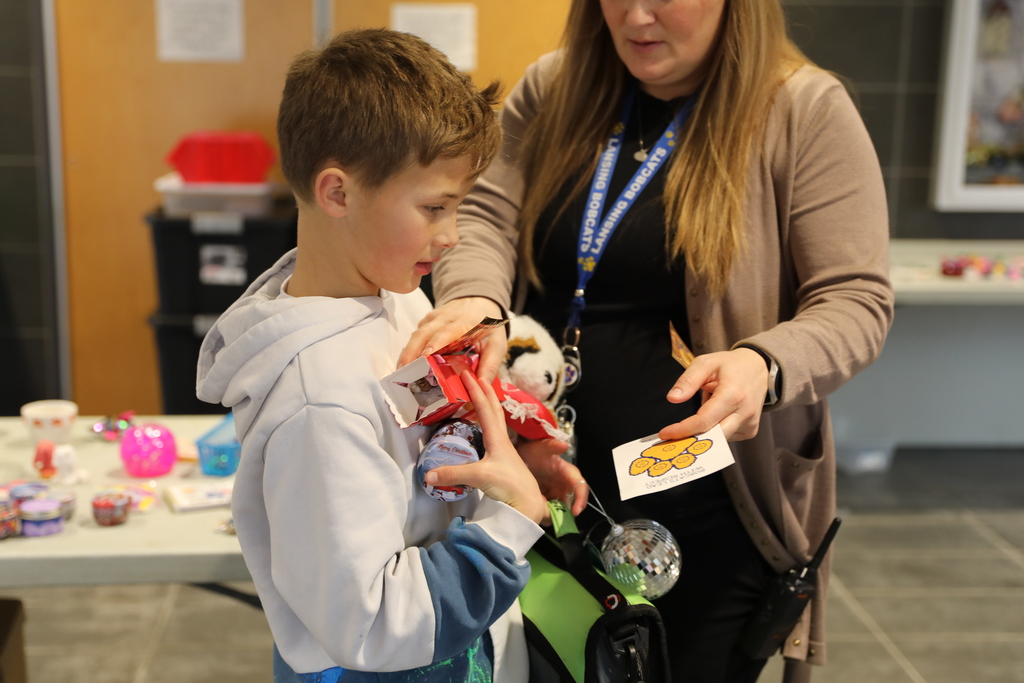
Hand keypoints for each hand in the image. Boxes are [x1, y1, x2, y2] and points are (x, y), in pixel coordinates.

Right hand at [399, 297, 507, 382]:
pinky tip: (407, 365)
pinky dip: (410, 349)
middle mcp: (446, 317)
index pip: (447, 331)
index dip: (435, 343)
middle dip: (412, 352)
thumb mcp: (497, 344)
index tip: (425, 357)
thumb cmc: (488, 325)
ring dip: (407, 353)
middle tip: (404, 372)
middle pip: (424, 333)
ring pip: (417, 334)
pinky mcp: (428, 321)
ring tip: (401, 373)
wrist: (481, 302)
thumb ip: (491, 365)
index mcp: (465, 322)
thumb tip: (481, 386)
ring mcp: (434, 318)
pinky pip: (417, 335)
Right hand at [424, 369, 546, 524]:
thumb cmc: (509, 486)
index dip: (475, 390)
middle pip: (494, 409)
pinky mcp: (503, 461)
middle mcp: (502, 440)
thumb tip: (428, 474)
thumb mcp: (480, 477)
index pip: (484, 408)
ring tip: (481, 395)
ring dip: (488, 405)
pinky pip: (493, 434)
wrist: (528, 505)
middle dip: (484, 391)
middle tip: (476, 375)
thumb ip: (454, 474)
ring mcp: (504, 450)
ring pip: (496, 421)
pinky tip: (483, 428)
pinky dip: (487, 424)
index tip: (467, 374)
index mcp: (497, 438)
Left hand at [516, 438, 588, 515]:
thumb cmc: (531, 451)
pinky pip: (549, 512)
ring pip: (560, 510)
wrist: (516, 456)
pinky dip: (544, 515)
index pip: (581, 486)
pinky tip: (534, 512)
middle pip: (572, 503)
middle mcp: (564, 485)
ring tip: (541, 515)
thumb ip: (551, 446)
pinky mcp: (545, 500)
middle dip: (566, 514)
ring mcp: (554, 494)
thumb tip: (565, 445)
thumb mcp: (540, 447)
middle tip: (554, 519)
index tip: (576, 511)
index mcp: (567, 473)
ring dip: (554, 516)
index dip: (581, 499)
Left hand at [658, 347, 767, 441]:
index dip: (683, 430)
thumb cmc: (730, 365)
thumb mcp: (706, 363)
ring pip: (718, 439)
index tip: (665, 434)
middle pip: (712, 437)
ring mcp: (750, 423)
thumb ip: (688, 380)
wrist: (759, 368)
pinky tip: (718, 413)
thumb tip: (672, 398)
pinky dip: (716, 428)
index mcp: (732, 394)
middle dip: (690, 439)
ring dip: (704, 430)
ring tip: (705, 408)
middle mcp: (744, 412)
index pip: (704, 421)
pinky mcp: (750, 430)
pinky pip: (726, 436)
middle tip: (670, 438)